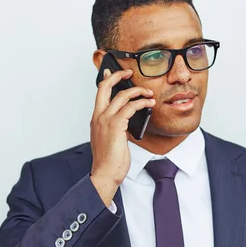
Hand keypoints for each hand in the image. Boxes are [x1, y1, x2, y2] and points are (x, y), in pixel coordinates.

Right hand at [90, 68, 154, 206]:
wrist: (105, 173)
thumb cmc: (109, 161)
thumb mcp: (111, 140)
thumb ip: (116, 128)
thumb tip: (128, 122)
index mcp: (96, 119)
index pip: (99, 94)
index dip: (106, 80)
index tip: (112, 73)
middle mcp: (98, 117)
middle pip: (104, 87)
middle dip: (117, 76)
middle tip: (128, 73)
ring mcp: (106, 120)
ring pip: (121, 95)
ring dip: (137, 91)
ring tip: (149, 94)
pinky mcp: (116, 125)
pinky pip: (130, 107)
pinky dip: (141, 102)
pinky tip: (149, 104)